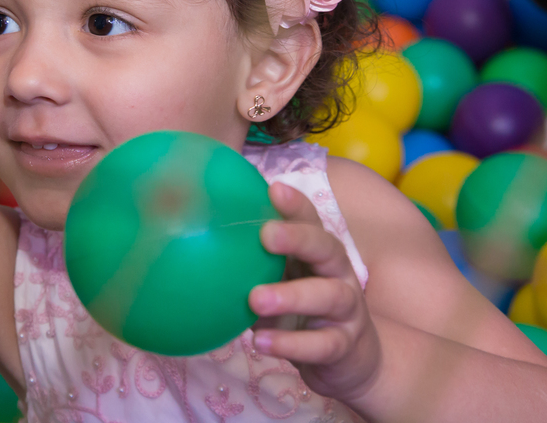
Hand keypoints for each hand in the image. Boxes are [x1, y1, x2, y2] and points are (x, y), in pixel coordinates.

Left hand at [249, 181, 381, 402]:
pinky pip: (322, 344)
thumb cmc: (301, 309)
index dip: (295, 204)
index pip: (310, 220)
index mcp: (318, 251)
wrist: (347, 358)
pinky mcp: (345, 345)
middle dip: (298, 238)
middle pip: (326, 247)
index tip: (273, 188)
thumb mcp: (279, 280)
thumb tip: (198, 243)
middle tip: (266, 235)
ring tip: (255, 299)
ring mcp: (346, 309)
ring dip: (291, 296)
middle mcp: (338, 273)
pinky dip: (291, 343)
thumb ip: (253, 263)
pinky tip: (262, 342)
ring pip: (329, 295)